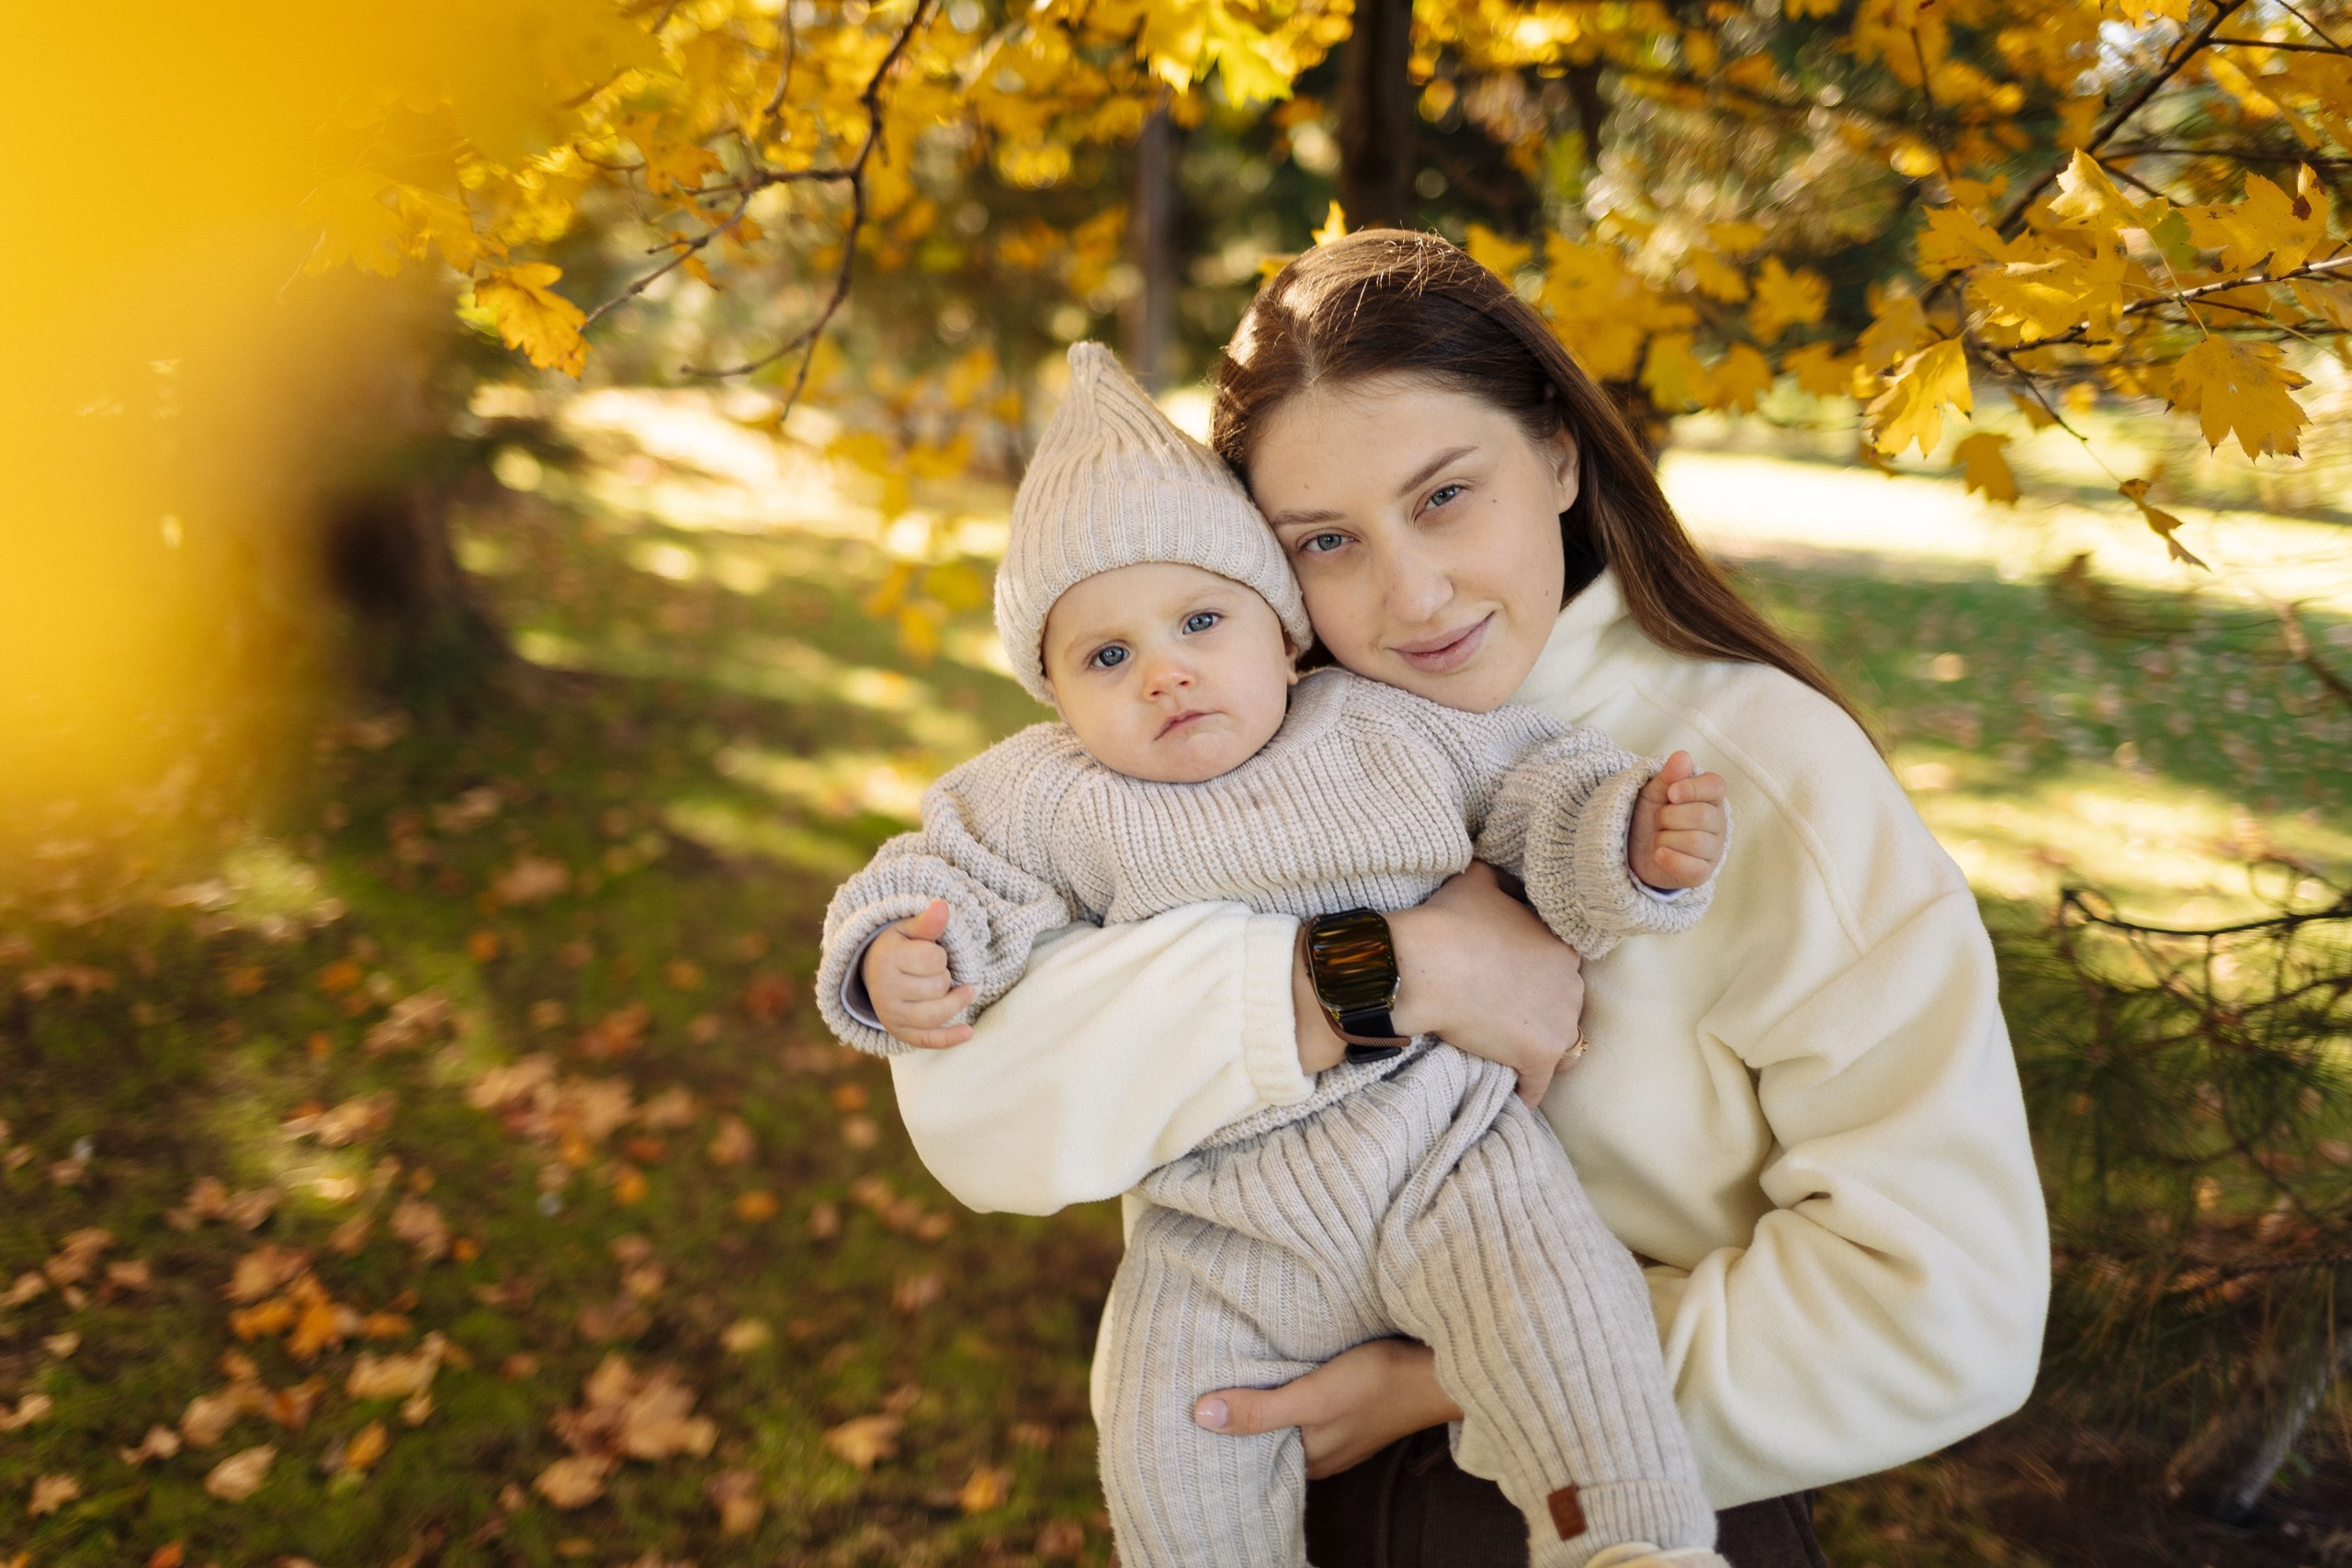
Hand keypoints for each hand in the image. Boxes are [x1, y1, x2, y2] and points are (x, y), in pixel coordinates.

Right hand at [861, 899, 975, 1048]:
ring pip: (936, 1015)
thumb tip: (942, 907)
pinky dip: (949, 1038)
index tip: (933, 953)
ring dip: (955, 1002)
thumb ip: (927, 922)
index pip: (934, 960)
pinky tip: (968, 1032)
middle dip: (945, 977)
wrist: (872, 971)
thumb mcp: (908, 929)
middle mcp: (885, 990)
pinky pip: (927, 1040)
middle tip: (936, 971)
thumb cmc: (898, 946)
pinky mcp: (899, 1032)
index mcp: (887, 959)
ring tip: (964, 991)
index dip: (941, 955)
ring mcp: (890, 1014)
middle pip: (937, 987)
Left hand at [1192, 1338, 1459, 1479]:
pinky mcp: (1352, 1405)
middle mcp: (1321, 1453)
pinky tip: (1281, 1370)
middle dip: (1240, 1417)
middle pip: (1268, 1437)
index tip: (1189, 1412)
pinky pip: (1308, 1405)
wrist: (1440, 1370)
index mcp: (1309, 1460)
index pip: (1252, 1456)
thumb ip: (1260, 1410)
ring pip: (1288, 1420)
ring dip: (1266, 1401)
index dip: (1223, 1436)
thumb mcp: (1313, 1396)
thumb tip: (1200, 1417)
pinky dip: (1290, 1391)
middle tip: (1200, 1388)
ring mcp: (1339, 1430)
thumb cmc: (1379, 1383)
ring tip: (1229, 1375)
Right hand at [1386, 863, 1585, 1104]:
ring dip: (1542, 1049)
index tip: (1517, 979)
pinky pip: (1537, 1084)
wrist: (1426, 966)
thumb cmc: (1449, 922)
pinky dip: (1525, 1090)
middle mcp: (1571, 984)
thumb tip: (1502, 875)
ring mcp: (1558, 1024)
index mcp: (1561, 944)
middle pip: (1565, 1004)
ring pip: (1562, 1046)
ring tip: (1515, 1053)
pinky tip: (1514, 1095)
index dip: (1539, 972)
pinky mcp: (1537, 1057)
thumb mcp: (1478, 880)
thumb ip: (1500, 879)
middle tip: (1509, 1013)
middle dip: (1543, 1009)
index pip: (1562, 964)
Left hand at [1628, 751, 1726, 890]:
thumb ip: (1668, 776)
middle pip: (1701, 815)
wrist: (1634, 849)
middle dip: (1668, 816)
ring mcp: (1712, 850)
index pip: (1715, 786)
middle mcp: (1717, 823)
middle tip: (1658, 819)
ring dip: (1665, 838)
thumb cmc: (1650, 814)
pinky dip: (1670, 859)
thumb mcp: (1653, 791)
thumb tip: (1682, 757)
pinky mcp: (1702, 874)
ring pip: (1694, 841)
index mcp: (1709, 797)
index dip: (1692, 788)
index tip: (1670, 794)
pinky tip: (1659, 854)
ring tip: (1658, 838)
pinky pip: (1693, 868)